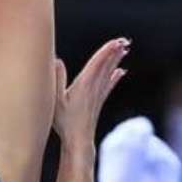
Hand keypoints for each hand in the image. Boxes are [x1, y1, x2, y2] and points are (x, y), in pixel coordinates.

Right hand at [53, 38, 128, 153]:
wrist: (79, 140)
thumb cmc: (65, 122)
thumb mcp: (56, 100)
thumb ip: (57, 79)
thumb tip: (57, 61)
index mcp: (84, 85)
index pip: (97, 64)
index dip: (106, 52)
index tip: (115, 42)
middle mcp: (94, 88)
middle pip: (106, 66)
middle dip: (114, 52)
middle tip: (125, 41)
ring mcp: (98, 95)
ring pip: (109, 74)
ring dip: (115, 61)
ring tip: (124, 50)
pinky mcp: (98, 102)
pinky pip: (109, 85)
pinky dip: (115, 77)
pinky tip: (121, 72)